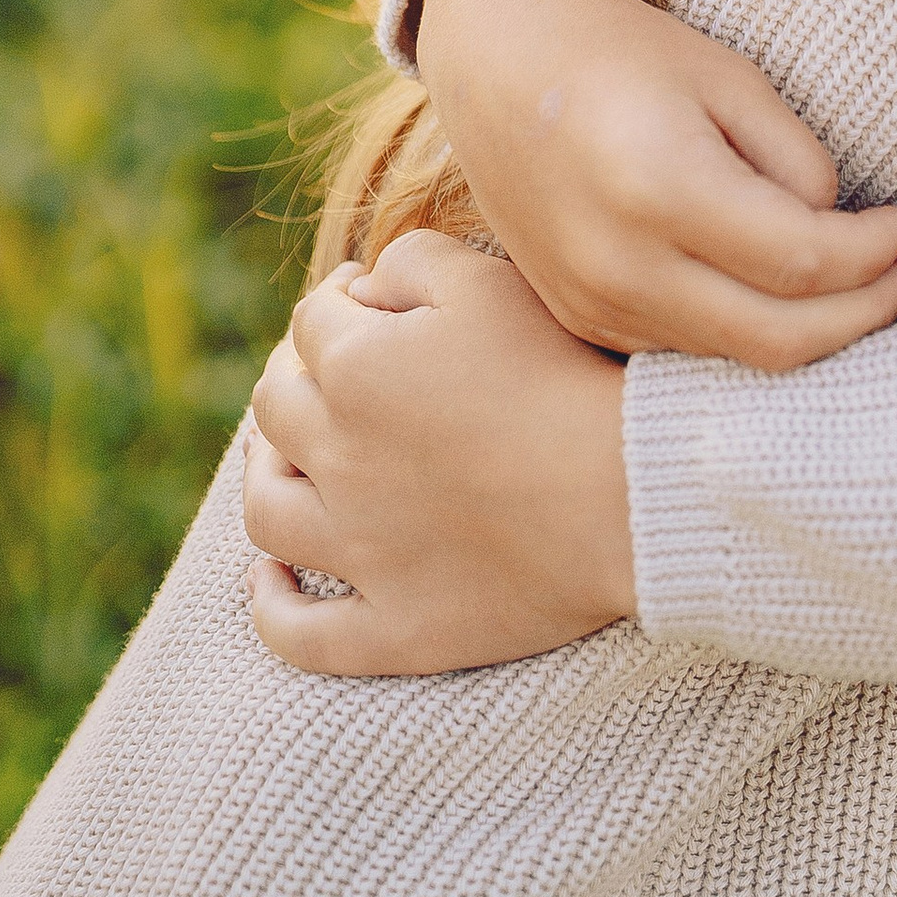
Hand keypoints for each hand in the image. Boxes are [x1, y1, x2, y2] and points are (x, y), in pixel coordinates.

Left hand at [245, 234, 635, 672]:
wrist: (632, 491)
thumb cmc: (569, 372)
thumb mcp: (492, 282)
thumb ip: (413, 262)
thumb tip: (364, 285)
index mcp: (357, 371)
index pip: (312, 321)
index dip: (337, 299)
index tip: (366, 297)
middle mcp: (339, 461)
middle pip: (276, 409)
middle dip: (292, 375)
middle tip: (322, 367)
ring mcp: (359, 554)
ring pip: (268, 513)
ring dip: (263, 474)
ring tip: (280, 459)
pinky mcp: (393, 628)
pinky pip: (301, 634)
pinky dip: (271, 609)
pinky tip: (268, 585)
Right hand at [415, 0, 896, 364]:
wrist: (502, 60)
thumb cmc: (625, 54)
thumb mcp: (727, 77)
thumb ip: (795, 161)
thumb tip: (840, 231)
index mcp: (662, 190)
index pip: (803, 262)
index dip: (876, 255)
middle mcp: (621, 265)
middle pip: (779, 339)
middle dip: (867, 316)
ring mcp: (595, 304)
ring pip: (735, 359)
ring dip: (818, 337)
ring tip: (876, 293)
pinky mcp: (583, 319)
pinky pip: (689, 353)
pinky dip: (754, 337)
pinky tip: (795, 302)